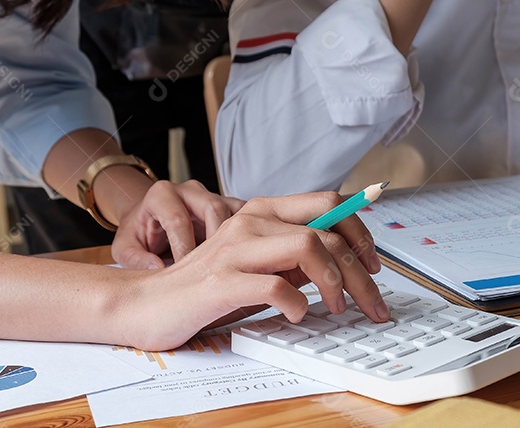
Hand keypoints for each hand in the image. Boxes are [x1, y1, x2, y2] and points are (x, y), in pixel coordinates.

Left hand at [111, 179, 245, 268]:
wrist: (149, 220)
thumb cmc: (139, 234)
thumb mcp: (124, 248)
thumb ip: (136, 259)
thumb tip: (157, 270)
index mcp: (161, 195)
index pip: (178, 219)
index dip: (184, 249)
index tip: (187, 276)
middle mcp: (189, 190)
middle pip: (213, 208)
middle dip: (217, 242)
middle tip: (216, 270)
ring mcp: (212, 195)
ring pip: (235, 210)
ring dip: (239, 238)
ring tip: (236, 264)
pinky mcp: (229, 205)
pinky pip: (247, 215)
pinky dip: (252, 233)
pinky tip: (249, 256)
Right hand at [118, 193, 387, 350]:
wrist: (144, 304)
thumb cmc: (206, 288)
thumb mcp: (259, 265)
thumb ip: (294, 257)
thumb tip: (342, 264)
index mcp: (263, 212)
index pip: (329, 204)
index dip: (361, 232)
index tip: (375, 265)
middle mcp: (251, 222)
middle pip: (328, 231)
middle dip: (361, 272)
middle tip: (373, 303)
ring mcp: (234, 249)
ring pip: (308, 247)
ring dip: (335, 282)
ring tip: (337, 307)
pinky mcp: (219, 281)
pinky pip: (274, 286)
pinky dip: (296, 303)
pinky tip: (297, 315)